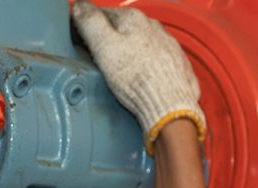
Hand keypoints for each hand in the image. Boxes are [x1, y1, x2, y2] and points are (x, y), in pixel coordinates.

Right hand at [73, 4, 205, 152]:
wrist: (170, 107)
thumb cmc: (139, 80)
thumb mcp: (103, 46)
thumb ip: (90, 22)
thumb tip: (81, 8)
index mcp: (133, 19)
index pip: (100, 13)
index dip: (86, 26)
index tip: (79, 39)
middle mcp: (154, 28)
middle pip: (123, 28)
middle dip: (108, 39)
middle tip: (96, 58)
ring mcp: (168, 46)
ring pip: (141, 43)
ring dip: (128, 52)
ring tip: (119, 72)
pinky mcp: (177, 64)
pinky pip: (156, 60)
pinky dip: (146, 66)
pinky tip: (139, 79)